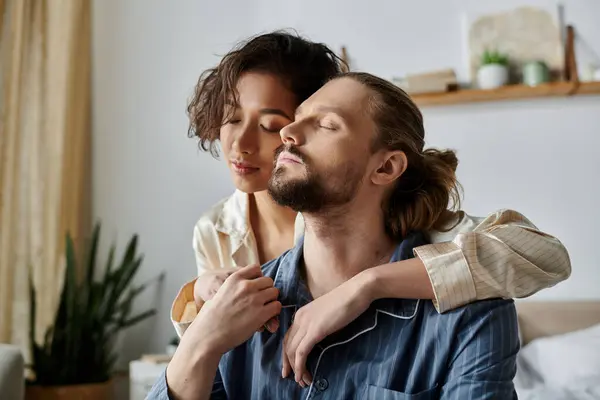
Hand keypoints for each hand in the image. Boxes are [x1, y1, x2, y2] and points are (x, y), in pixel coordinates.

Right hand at [194, 267, 279, 332]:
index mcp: (235, 278)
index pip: (256, 268)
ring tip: (263, 309)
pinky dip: (274, 311)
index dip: (258, 278)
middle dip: (266, 290)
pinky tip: (266, 317)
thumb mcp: (219, 293)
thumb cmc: (211, 317)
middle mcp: (246, 286)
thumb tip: (249, 294)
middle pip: (268, 281)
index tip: (255, 287)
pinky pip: (277, 306)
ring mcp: (255, 299)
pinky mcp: (261, 314)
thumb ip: (235, 288)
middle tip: (261, 301)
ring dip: (271, 300)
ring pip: (275, 292)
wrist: (208, 334)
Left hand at [282, 272, 374, 386]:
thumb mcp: (327, 315)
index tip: (290, 367)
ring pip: (292, 351)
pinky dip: (300, 366)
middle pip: (287, 345)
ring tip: (303, 381)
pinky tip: (303, 375)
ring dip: (296, 369)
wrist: (356, 291)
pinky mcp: (315, 330)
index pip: (288, 337)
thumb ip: (319, 325)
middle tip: (294, 378)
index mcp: (301, 313)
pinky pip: (301, 352)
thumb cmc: (347, 301)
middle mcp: (299, 318)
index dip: (287, 354)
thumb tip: (319, 340)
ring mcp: (306, 323)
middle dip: (288, 364)